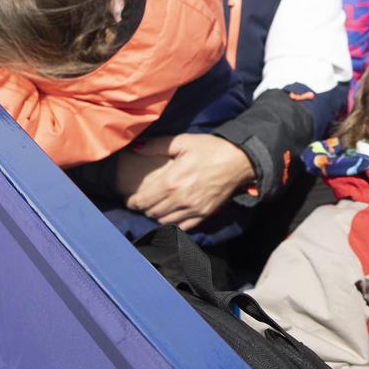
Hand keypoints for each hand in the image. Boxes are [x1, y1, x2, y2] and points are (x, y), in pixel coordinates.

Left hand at [126, 134, 255, 228]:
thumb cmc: (211, 149)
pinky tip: (172, 216)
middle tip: (142, 202)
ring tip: (156, 208)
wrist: (239, 160)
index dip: (132, 202)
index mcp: (171, 182)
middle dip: (143, 208)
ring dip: (157, 216)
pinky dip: (173, 224)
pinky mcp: (204, 214)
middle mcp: (180, 200)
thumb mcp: (183, 141)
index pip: (143, 200)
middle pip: (152, 212)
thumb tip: (136, 146)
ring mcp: (193, 209)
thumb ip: (157, 145)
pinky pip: (183, 227)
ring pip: (165, 222)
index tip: (129, 199)